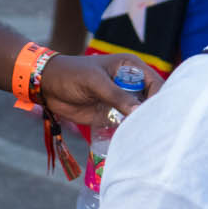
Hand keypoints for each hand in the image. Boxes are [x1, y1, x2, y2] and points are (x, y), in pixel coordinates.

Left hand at [38, 52, 158, 130]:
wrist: (47, 86)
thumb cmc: (71, 74)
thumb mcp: (94, 81)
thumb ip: (116, 95)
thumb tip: (139, 110)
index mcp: (131, 67)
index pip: (156, 83)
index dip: (160, 98)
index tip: (158, 115)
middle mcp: (131, 84)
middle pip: (152, 101)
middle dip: (154, 114)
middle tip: (157, 131)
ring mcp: (123, 101)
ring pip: (141, 115)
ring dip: (143, 125)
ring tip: (150, 140)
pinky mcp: (113, 115)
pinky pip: (127, 125)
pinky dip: (131, 132)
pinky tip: (134, 141)